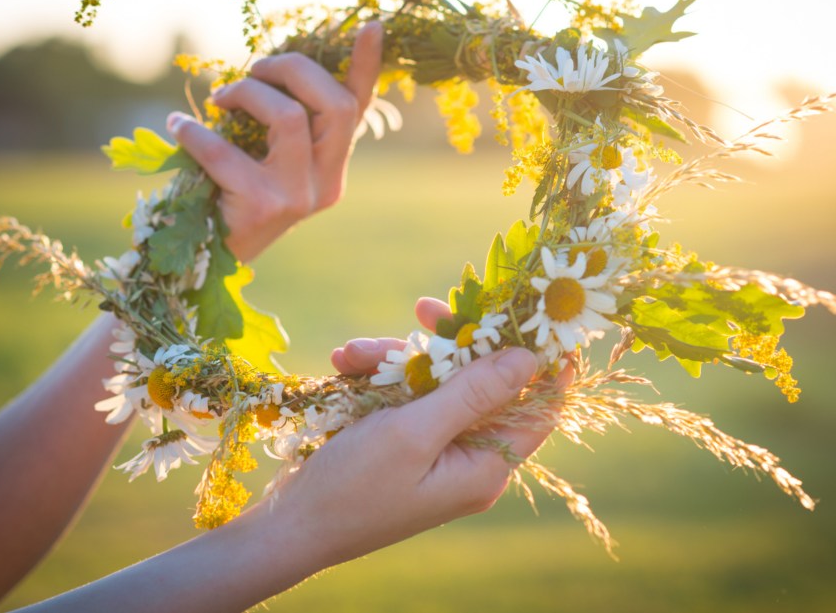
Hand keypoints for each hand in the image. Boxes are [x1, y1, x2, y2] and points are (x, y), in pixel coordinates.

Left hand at [166, 22, 383, 262]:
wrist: (199, 263)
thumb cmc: (228, 198)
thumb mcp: (264, 158)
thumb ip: (281, 123)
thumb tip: (271, 69)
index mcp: (332, 169)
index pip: (357, 110)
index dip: (366, 66)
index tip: (373, 25)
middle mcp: (326, 184)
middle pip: (333, 104)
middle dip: (291, 69)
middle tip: (253, 68)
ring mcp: (299, 198)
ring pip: (290, 116)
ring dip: (248, 92)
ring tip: (219, 99)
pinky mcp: (263, 208)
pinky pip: (227, 152)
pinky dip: (197, 132)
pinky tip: (179, 127)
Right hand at [252, 297, 561, 567]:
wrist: (290, 525)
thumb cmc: (354, 488)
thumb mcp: (415, 433)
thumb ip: (473, 393)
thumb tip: (529, 358)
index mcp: (486, 465)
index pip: (539, 408)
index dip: (545, 363)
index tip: (537, 315)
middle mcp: (468, 456)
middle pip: (481, 383)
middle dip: (446, 346)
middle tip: (425, 310)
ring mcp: (434, 448)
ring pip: (436, 381)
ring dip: (396, 360)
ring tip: (352, 356)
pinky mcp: (403, 440)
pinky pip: (405, 394)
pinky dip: (377, 377)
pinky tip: (345, 365)